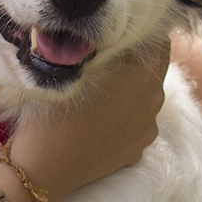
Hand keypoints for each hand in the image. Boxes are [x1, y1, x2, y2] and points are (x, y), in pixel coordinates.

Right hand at [5, 38, 171, 201]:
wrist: (42, 167)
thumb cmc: (52, 112)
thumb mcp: (76, 69)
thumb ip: (104, 50)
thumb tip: (114, 37)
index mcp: (143, 74)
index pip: (159, 41)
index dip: (141, 34)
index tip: (121, 35)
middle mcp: (153, 101)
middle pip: (154, 70)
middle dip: (135, 63)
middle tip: (106, 61)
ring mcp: (148, 129)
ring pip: (144, 98)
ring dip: (129, 91)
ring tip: (98, 94)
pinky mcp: (138, 150)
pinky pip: (136, 123)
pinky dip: (123, 117)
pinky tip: (98, 121)